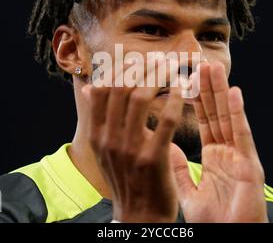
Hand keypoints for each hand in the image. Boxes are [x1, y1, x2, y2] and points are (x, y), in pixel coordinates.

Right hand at [82, 68, 183, 222]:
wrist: (138, 216)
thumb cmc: (125, 177)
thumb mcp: (104, 149)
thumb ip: (98, 118)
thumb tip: (89, 88)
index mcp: (97, 133)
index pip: (103, 88)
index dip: (120, 67)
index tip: (138, 57)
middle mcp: (109, 138)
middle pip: (121, 87)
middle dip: (143, 66)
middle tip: (161, 57)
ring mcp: (129, 148)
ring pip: (140, 97)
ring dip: (159, 76)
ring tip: (173, 67)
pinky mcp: (153, 158)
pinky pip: (166, 121)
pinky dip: (175, 100)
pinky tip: (183, 89)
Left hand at [170, 61, 267, 222]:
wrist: (227, 237)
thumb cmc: (214, 219)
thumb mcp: (189, 190)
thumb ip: (178, 167)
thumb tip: (162, 144)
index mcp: (216, 156)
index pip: (204, 120)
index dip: (196, 99)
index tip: (187, 77)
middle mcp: (229, 151)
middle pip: (217, 114)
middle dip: (208, 88)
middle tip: (201, 62)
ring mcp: (240, 156)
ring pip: (229, 118)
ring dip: (222, 92)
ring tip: (214, 67)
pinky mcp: (250, 166)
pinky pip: (242, 137)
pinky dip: (238, 114)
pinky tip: (234, 92)